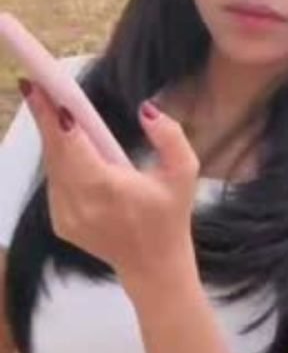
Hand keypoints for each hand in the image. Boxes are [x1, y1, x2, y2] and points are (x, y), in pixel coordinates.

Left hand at [23, 85, 197, 292]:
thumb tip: (146, 109)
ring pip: (51, 166)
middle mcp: (80, 202)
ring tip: (50, 108)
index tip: (42, 89)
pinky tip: (66, 145)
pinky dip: (57, 160)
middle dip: (44, 117)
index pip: (72, 143)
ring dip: (51, 137)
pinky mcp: (61, 222)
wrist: (153, 267)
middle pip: (54, 151)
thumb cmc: (170, 216)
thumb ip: (169, 137)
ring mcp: (66, 215)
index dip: (54, 116)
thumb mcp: (184, 172)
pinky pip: (54, 182)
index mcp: (108, 187)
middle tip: (37, 86)